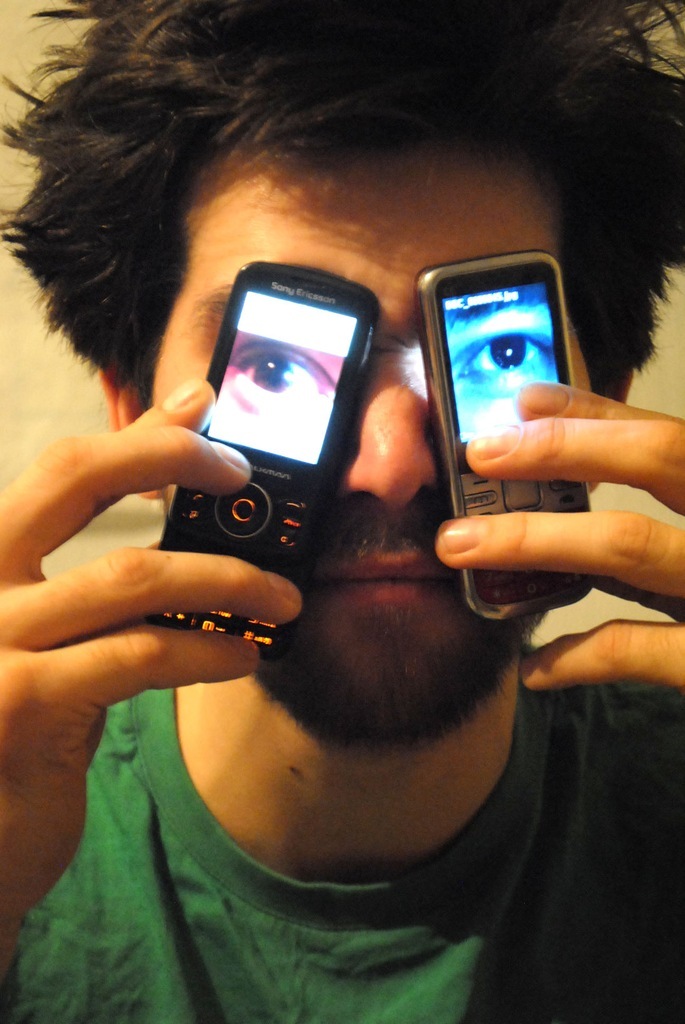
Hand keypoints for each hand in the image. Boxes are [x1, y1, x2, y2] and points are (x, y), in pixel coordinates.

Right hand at [0, 379, 300, 955]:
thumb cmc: (30, 730)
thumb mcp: (61, 645)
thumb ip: (103, 589)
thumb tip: (185, 532)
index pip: (64, 468)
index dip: (139, 431)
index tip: (204, 402)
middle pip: (74, 477)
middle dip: (170, 456)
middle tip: (240, 471)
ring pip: (130, 575)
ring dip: (224, 578)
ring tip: (282, 597)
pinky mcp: (20, 707)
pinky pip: (137, 657)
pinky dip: (204, 650)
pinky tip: (244, 656)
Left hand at [435, 383, 684, 693]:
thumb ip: (666, 526)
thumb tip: (564, 495)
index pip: (671, 435)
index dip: (595, 411)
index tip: (523, 400)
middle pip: (662, 457)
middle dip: (561, 447)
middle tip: (478, 453)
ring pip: (631, 545)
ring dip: (532, 539)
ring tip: (458, 545)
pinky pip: (637, 649)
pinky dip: (576, 655)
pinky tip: (532, 667)